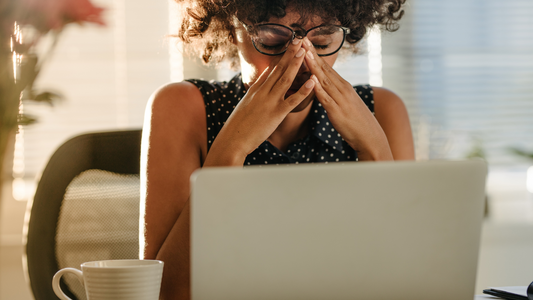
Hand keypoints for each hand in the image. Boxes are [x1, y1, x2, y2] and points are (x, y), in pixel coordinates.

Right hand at [203, 39, 315, 165]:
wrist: (232, 139)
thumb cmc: (238, 125)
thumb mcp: (246, 104)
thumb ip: (256, 90)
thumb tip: (263, 77)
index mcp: (256, 89)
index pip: (271, 70)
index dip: (282, 57)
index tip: (291, 45)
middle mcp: (263, 92)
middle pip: (279, 69)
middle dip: (290, 54)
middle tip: (300, 40)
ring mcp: (269, 101)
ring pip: (286, 79)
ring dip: (296, 65)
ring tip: (305, 51)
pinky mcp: (276, 114)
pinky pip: (293, 100)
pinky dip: (303, 90)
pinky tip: (312, 82)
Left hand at [302, 37, 392, 160]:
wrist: (370, 137)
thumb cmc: (357, 122)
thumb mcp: (346, 103)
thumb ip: (335, 94)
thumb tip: (324, 87)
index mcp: (344, 86)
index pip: (327, 67)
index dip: (315, 54)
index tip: (305, 42)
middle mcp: (342, 89)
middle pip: (324, 69)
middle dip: (312, 54)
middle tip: (301, 39)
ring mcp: (340, 99)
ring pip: (324, 80)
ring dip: (313, 66)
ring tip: (304, 53)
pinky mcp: (337, 112)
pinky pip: (326, 98)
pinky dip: (318, 89)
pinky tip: (311, 80)